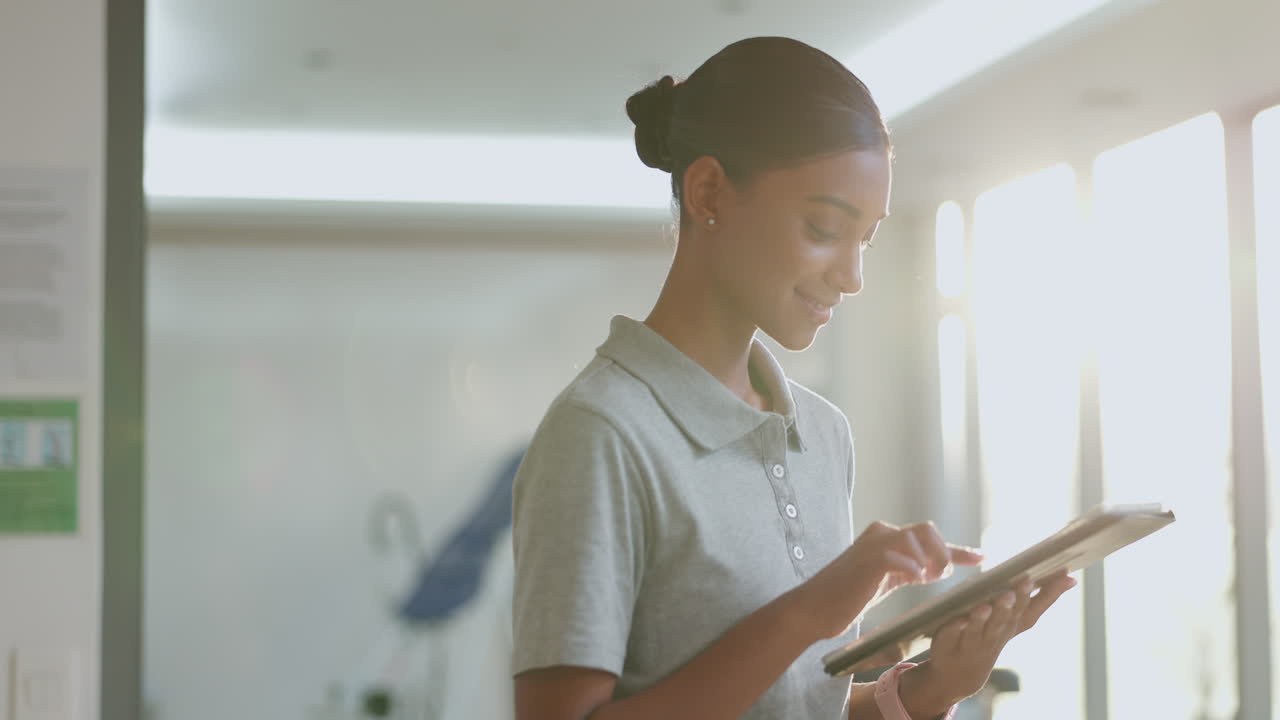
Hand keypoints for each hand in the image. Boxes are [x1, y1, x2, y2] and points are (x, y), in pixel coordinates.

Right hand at [788, 521, 982, 644]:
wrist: (814, 608)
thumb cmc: (848, 598)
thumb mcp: (887, 581)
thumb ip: (911, 570)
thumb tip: (940, 569)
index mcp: (886, 538)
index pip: (929, 537)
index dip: (959, 549)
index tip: (983, 558)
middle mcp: (880, 534)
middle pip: (927, 530)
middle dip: (942, 553)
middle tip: (940, 578)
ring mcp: (873, 544)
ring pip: (916, 538)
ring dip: (930, 561)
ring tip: (925, 580)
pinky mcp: (868, 559)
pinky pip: (900, 556)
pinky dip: (913, 568)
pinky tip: (915, 580)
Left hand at [919, 571, 1077, 704]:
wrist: (959, 675)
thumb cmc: (992, 636)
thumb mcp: (1016, 620)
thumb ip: (1039, 599)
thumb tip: (1070, 576)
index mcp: (1011, 624)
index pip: (1031, 609)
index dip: (1046, 594)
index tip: (1060, 575)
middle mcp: (995, 633)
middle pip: (1004, 618)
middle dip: (1011, 603)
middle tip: (1017, 587)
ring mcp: (971, 641)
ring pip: (979, 628)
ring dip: (983, 617)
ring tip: (986, 605)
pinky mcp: (948, 643)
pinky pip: (951, 635)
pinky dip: (955, 628)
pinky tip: (958, 619)